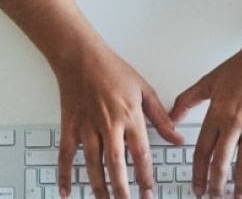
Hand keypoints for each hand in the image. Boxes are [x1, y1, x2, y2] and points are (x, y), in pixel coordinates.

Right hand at [55, 43, 182, 198]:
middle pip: (116, 165)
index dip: (145, 177)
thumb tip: (177, 138)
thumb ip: (161, 117)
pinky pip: (66, 155)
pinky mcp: (70, 127)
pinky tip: (66, 190)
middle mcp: (108, 125)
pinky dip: (64, 174)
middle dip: (122, 190)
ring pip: (92, 165)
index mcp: (129, 116)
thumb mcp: (144, 90)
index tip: (149, 193)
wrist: (80, 56)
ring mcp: (87, 127)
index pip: (140, 154)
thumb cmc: (112, 69)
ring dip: (99, 188)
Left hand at [170, 42, 241, 198]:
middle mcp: (234, 121)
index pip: (203, 151)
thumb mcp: (209, 81)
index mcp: (217, 112)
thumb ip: (187, 100)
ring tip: (238, 195)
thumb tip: (172, 116)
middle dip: (217, 185)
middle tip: (215, 197)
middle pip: (222, 162)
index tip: (197, 187)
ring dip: (241, 184)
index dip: (198, 173)